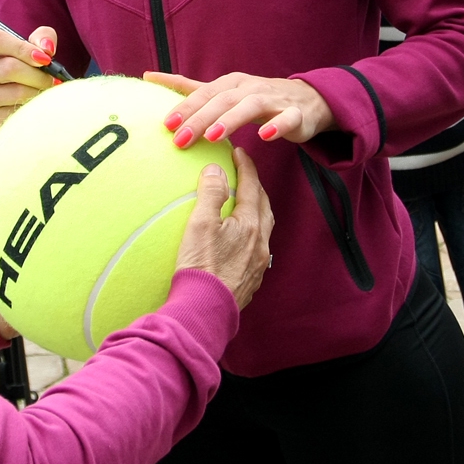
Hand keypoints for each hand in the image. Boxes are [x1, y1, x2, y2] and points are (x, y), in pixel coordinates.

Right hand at [0, 26, 62, 133]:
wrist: (16, 100)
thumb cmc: (26, 68)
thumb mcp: (33, 47)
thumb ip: (42, 38)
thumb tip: (47, 49)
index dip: (23, 48)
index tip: (45, 58)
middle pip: (10, 68)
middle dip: (39, 74)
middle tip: (53, 79)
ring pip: (18, 92)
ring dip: (39, 92)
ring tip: (45, 92)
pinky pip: (18, 112)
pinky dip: (33, 109)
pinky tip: (35, 105)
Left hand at [145, 71, 332, 146]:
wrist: (307, 101)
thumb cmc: (257, 98)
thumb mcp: (222, 92)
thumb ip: (188, 88)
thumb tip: (148, 76)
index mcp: (231, 84)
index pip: (204, 94)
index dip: (186, 107)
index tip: (166, 124)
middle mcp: (250, 87)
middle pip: (223, 101)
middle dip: (201, 118)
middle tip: (181, 139)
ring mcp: (274, 99)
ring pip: (251, 106)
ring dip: (232, 120)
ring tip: (213, 137)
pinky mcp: (296, 114)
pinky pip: (287, 118)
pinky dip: (277, 125)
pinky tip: (264, 137)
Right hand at [176, 149, 274, 310]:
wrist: (205, 311)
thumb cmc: (200, 267)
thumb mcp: (200, 225)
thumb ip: (210, 194)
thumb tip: (216, 169)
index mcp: (250, 226)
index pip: (252, 187)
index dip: (246, 167)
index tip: (239, 152)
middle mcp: (260, 244)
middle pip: (263, 206)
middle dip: (255, 187)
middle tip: (243, 174)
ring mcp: (258, 264)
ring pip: (264, 228)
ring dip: (256, 210)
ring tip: (244, 203)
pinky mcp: (250, 280)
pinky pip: (258, 248)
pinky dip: (252, 233)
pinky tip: (240, 238)